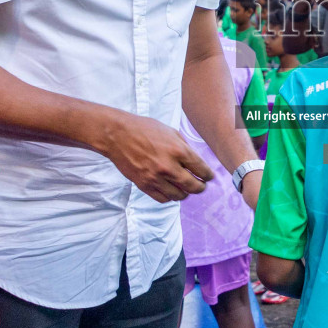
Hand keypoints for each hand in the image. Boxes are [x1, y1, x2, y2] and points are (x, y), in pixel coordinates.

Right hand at [94, 112, 212, 202]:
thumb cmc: (144, 129)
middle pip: (193, 186)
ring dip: (185, 193)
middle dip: (200, 187)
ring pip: (179, 196)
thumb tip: (196, 161)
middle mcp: (168, 166)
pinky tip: (171, 190)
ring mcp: (155, 178)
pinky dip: (169, 196)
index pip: (201, 169)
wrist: (118, 135)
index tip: (209, 177)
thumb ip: (185, 147)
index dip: (208, 175)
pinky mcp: (144, 185)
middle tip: (201, 186)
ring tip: (185, 188)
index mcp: (178, 150)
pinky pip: (163, 198)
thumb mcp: (171, 132)